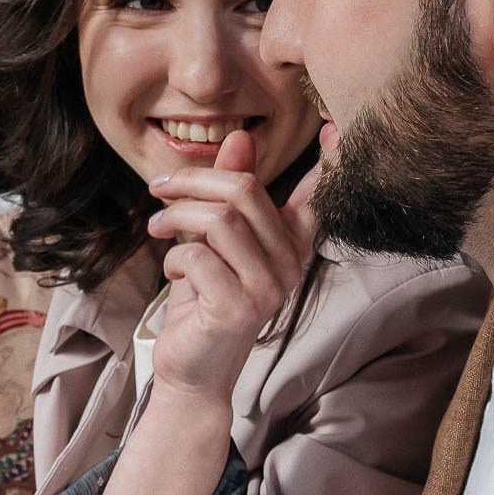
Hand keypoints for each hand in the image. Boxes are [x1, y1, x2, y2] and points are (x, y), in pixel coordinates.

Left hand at [146, 129, 318, 401]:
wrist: (192, 369)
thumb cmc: (205, 300)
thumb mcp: (215, 237)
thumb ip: (229, 189)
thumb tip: (240, 137)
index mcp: (291, 242)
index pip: (317, 195)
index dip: (328, 159)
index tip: (335, 125)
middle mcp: (289, 264)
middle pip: (244, 192)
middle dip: (192, 181)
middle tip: (158, 188)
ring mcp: (268, 288)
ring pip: (219, 220)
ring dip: (176, 217)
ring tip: (158, 229)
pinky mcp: (239, 308)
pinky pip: (198, 256)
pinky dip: (173, 257)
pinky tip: (173, 271)